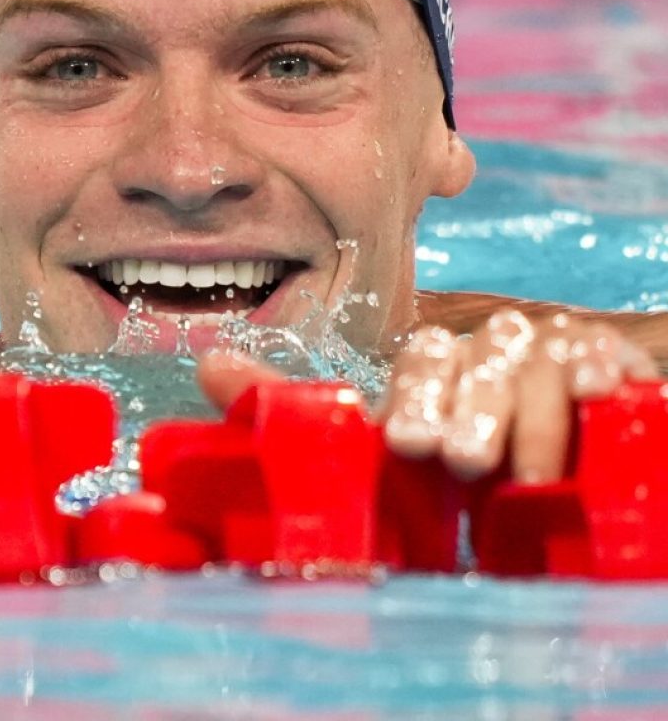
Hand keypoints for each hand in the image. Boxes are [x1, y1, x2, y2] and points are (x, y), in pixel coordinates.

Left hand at [198, 310, 659, 482]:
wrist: (568, 448)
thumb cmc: (459, 445)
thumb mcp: (379, 437)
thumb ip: (293, 402)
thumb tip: (206, 364)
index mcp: (434, 359)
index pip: (421, 356)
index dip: (415, 393)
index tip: (406, 443)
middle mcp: (488, 347)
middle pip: (478, 354)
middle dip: (468, 404)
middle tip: (458, 456)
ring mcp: (549, 355)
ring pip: (536, 360)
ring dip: (527, 412)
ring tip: (517, 468)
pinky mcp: (607, 369)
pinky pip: (605, 362)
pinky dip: (600, 376)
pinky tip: (595, 394)